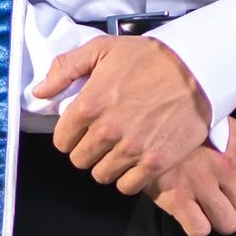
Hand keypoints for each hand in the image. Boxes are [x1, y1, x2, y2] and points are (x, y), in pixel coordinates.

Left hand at [32, 35, 210, 192]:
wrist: (196, 68)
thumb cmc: (148, 57)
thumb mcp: (102, 49)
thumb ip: (65, 69)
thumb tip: (39, 92)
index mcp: (89, 105)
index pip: (61, 140)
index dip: (70, 134)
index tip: (82, 128)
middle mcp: (106, 131)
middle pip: (79, 161)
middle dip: (87, 149)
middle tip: (102, 137)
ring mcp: (131, 149)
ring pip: (101, 175)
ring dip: (107, 164)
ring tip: (119, 148)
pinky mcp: (155, 162)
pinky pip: (127, 186)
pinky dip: (128, 177)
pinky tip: (135, 160)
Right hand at [147, 116, 235, 235]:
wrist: (147, 121)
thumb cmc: (194, 126)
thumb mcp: (230, 126)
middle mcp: (225, 165)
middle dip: (235, 206)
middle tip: (220, 195)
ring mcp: (200, 182)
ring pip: (228, 225)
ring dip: (218, 219)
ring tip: (206, 205)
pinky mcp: (176, 197)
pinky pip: (199, 230)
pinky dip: (196, 224)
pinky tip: (190, 210)